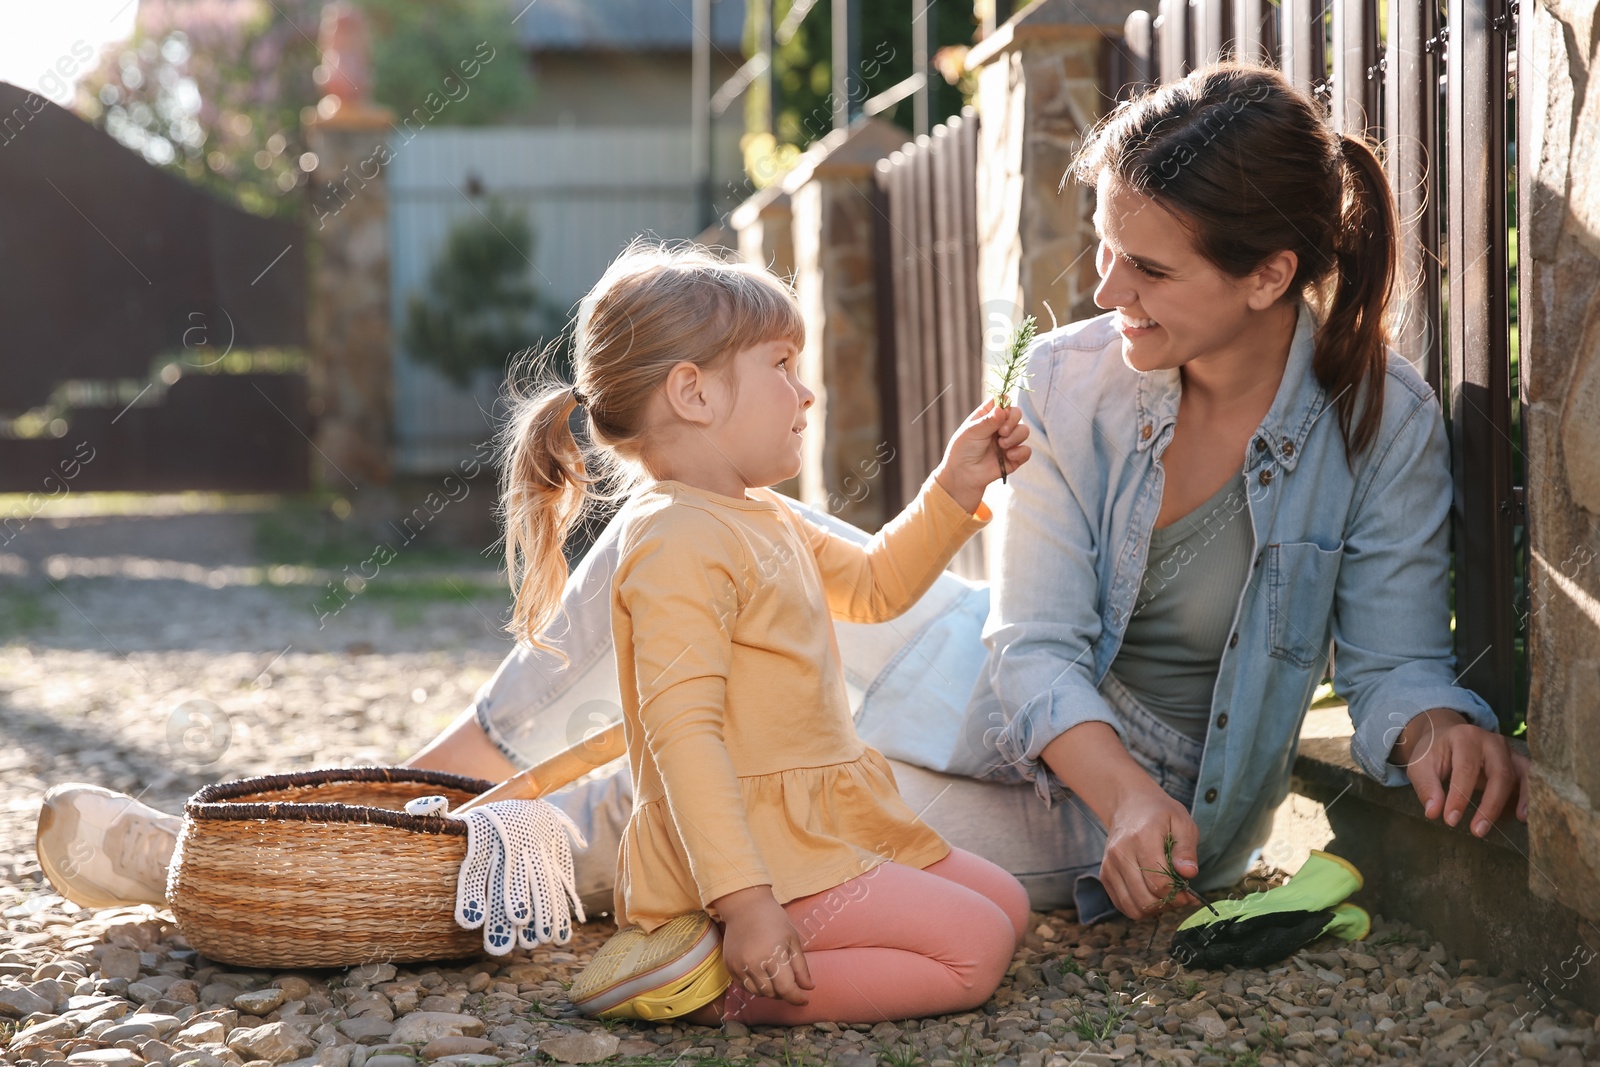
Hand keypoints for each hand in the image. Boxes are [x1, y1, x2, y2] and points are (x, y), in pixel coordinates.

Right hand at [712, 885, 814, 1004]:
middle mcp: (753, 964)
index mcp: (773, 955)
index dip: (796, 998)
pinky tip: (762, 975)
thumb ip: (801, 967)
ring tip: (776, 980)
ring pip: (757, 993)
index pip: (786, 989)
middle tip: (790, 985)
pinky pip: (744, 986)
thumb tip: (809, 988)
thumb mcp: (793, 940)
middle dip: (784, 993)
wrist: (745, 906)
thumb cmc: (773, 920)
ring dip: (769, 992)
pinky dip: (755, 987)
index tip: (804, 999)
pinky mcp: (729, 966)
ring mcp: (739, 966)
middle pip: (771, 993)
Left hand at [933, 397, 1032, 512]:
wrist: (964, 475)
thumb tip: (1002, 410)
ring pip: (1024, 430)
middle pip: (1017, 413)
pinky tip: (1008, 455)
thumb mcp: (972, 432)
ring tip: (1002, 445)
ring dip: (1015, 437)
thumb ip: (988, 421)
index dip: (1005, 404)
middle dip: (1012, 421)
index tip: (1000, 413)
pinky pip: (1027, 450)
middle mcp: (1000, 426)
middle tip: (1001, 432)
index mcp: (988, 416)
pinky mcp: (1015, 456)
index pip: (1003, 401)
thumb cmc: (963, 450)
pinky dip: (1020, 452)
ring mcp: (1009, 441)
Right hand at [1099, 782, 1203, 919]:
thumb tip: (1189, 874)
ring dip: (1154, 910)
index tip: (1190, 893)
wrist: (1129, 804)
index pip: (1159, 883)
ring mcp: (1109, 866)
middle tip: (1180, 896)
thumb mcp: (1182, 823)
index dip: (1178, 895)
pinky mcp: (1104, 875)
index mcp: (1141, 839)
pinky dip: (1140, 908)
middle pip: (1145, 900)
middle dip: (1168, 905)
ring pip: (1133, 908)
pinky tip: (1152, 895)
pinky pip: (1123, 905)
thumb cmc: (1159, 814)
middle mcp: (1120, 854)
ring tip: (1166, 896)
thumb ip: (1187, 850)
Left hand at [1389, 708, 1529, 836]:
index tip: (1450, 819)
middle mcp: (1492, 742)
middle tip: (1477, 831)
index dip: (1460, 796)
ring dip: (1521, 799)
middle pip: (1499, 773)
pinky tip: (1526, 815)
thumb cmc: (1434, 753)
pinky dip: (1531, 795)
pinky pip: (1531, 778)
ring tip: (1519, 820)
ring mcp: (1508, 751)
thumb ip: (1427, 787)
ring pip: (1521, 774)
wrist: (1446, 736)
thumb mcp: (1420, 765)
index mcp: (1465, 738)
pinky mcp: (1517, 762)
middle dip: (1490, 805)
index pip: (1466, 769)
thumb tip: (1433, 812)